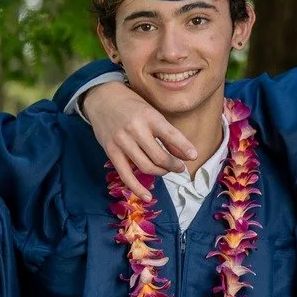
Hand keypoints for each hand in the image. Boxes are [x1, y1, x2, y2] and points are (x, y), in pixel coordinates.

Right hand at [79, 82, 197, 196]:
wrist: (102, 99)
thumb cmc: (132, 105)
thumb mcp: (151, 112)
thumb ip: (167, 133)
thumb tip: (186, 155)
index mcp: (149, 116)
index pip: (171, 135)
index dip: (184, 147)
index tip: (193, 156)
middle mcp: (135, 129)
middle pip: (159, 156)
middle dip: (173, 165)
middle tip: (179, 168)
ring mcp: (122, 141)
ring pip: (145, 166)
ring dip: (160, 173)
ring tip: (165, 171)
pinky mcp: (111, 151)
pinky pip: (126, 174)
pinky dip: (137, 188)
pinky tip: (147, 197)